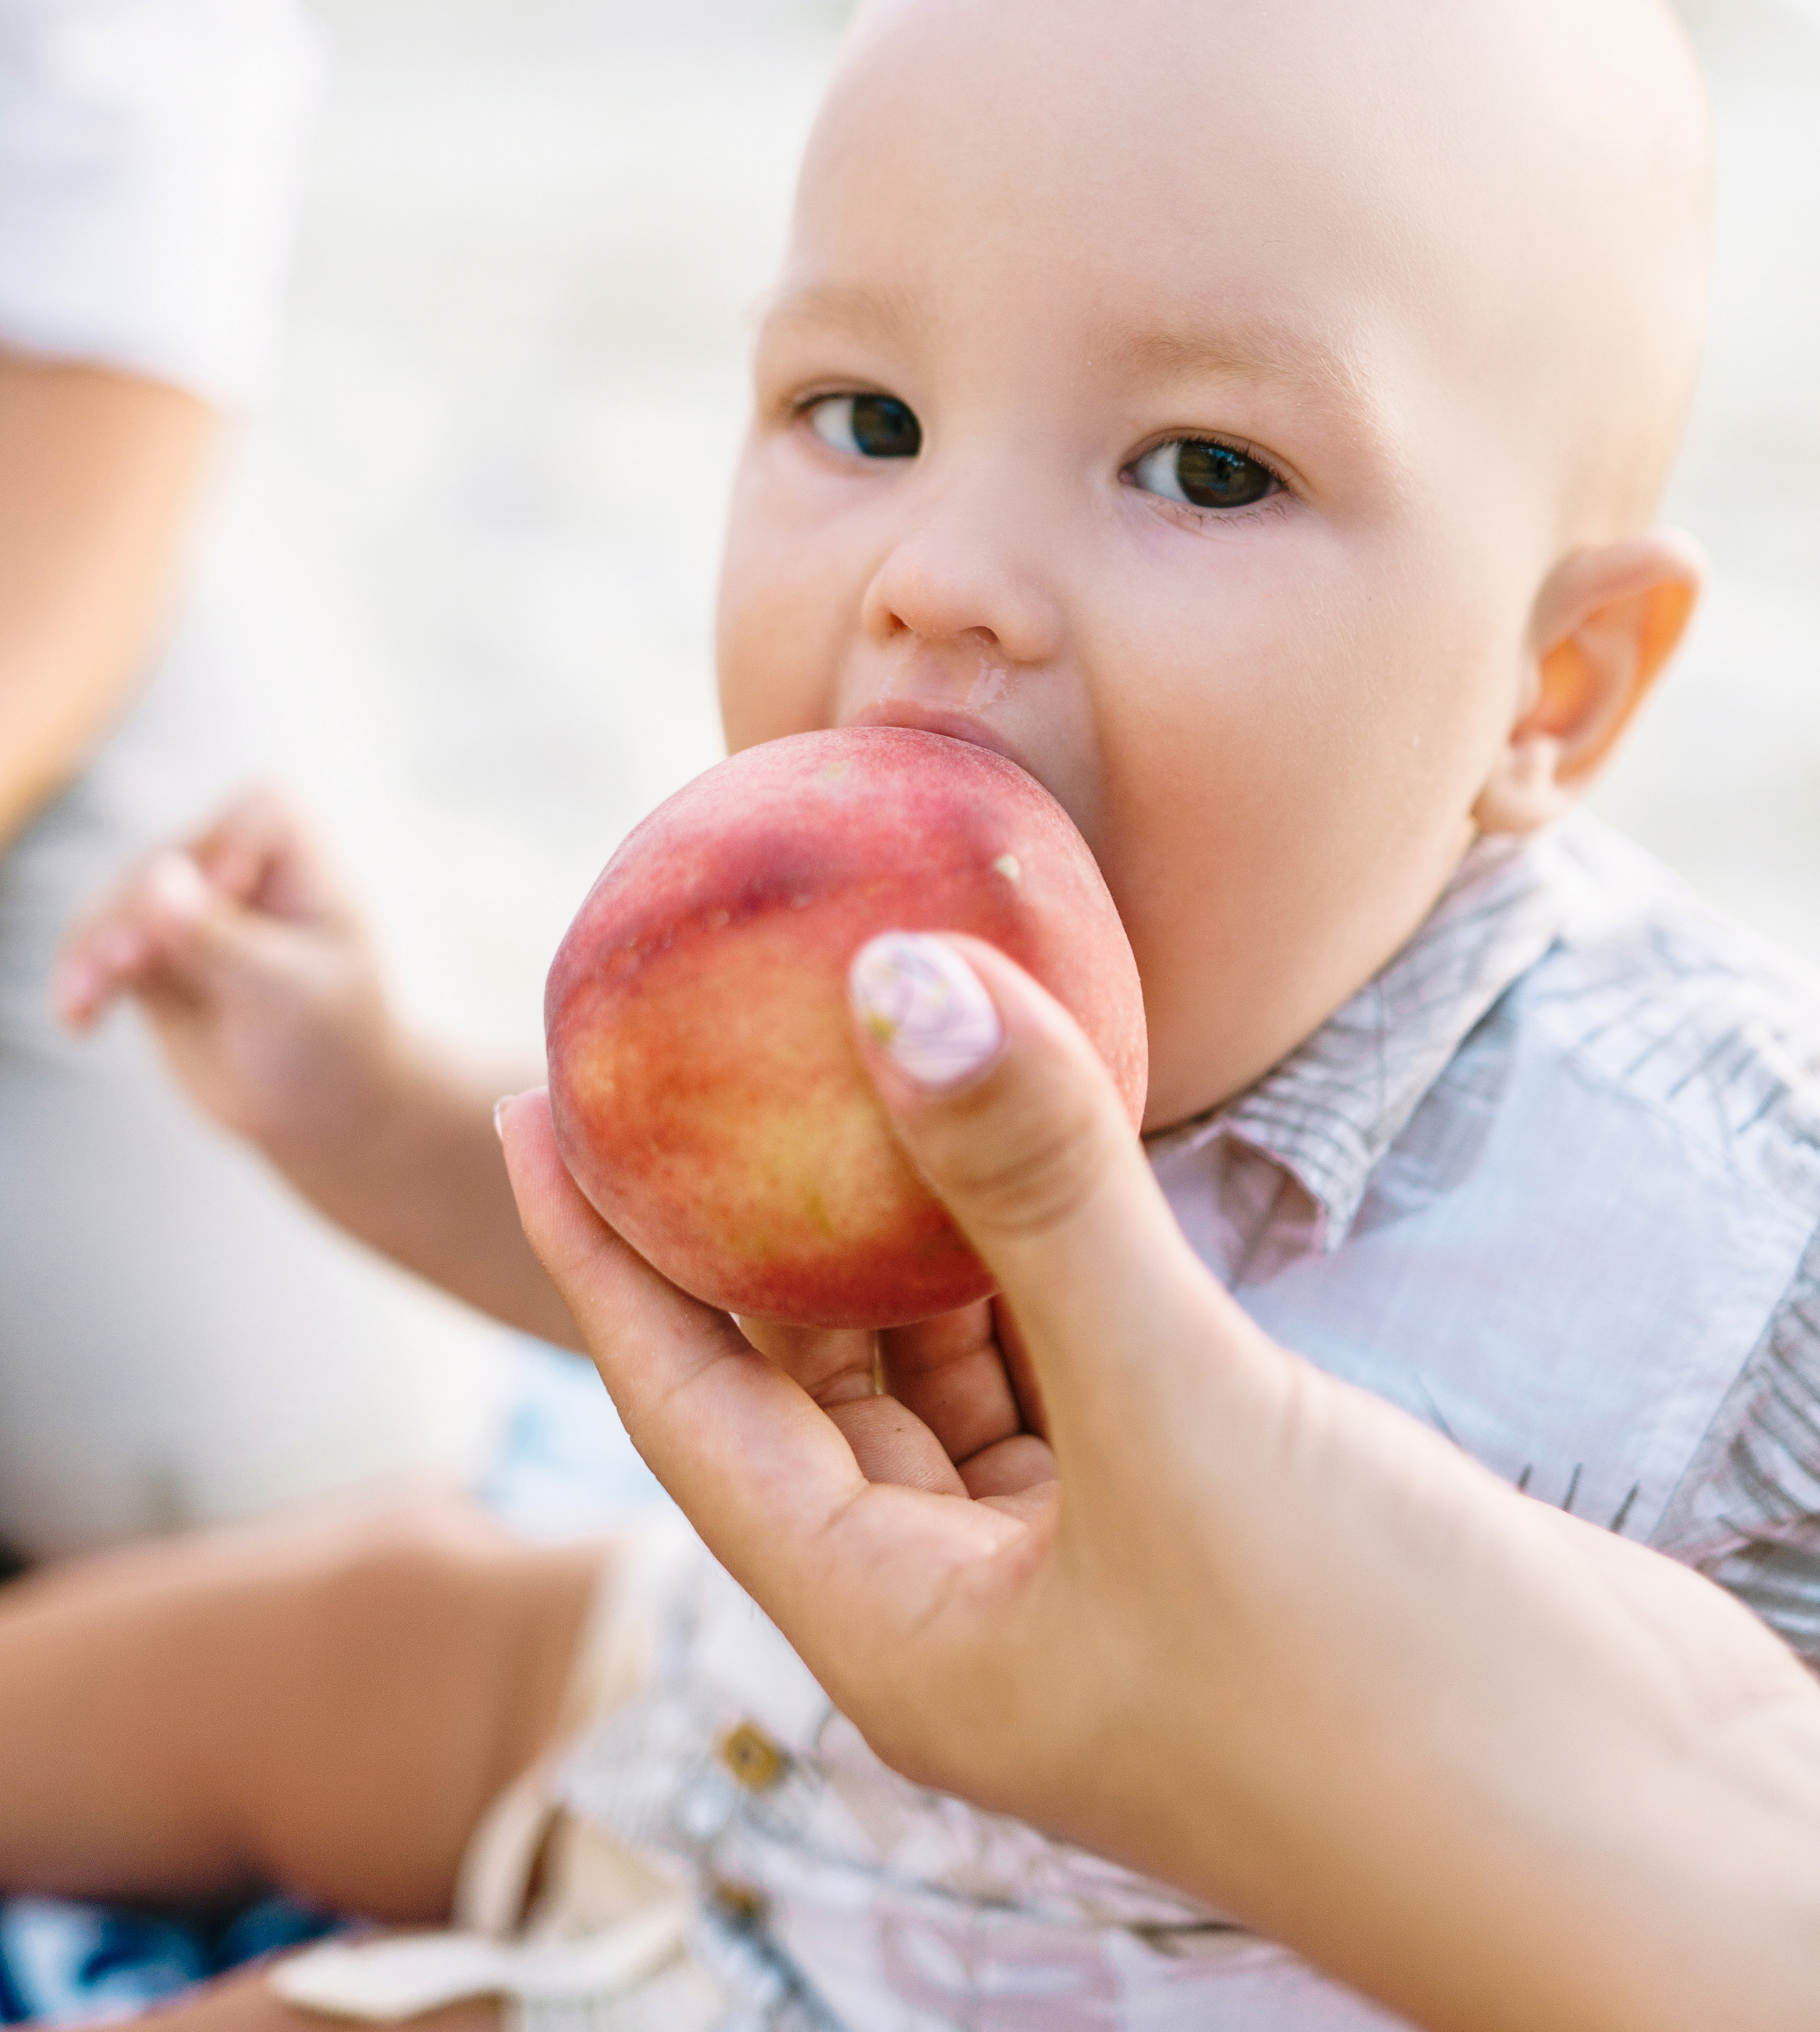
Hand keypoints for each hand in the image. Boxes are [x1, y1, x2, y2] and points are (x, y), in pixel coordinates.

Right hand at [55, 790, 403, 1175]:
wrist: (320, 1109)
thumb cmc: (334, 1039)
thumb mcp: (287, 992)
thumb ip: (222, 940)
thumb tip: (156, 884)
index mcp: (295, 848)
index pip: (252, 815)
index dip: (225, 849)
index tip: (225, 891)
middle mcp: (234, 858)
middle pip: (162, 859)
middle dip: (133, 912)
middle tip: (124, 963)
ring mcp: (183, 905)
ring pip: (115, 904)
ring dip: (91, 949)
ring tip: (81, 1004)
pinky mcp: (148, 950)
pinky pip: (95, 948)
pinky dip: (80, 977)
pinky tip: (78, 1019)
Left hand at [502, 934, 1819, 2031]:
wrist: (1630, 1838)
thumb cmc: (1373, 1685)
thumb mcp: (1178, 1419)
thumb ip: (1039, 1197)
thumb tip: (901, 978)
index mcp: (900, 1636)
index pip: (690, 1412)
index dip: (603, 1256)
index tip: (536, 1098)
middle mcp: (972, 1606)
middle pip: (804, 1385)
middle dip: (742, 1225)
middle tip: (691, 1047)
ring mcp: (1090, 1568)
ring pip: (945, 1368)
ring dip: (902, 1229)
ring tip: (852, 1058)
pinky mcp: (1203, 1515)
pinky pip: (1072, 1356)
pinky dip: (1041, 1250)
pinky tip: (1031, 1137)